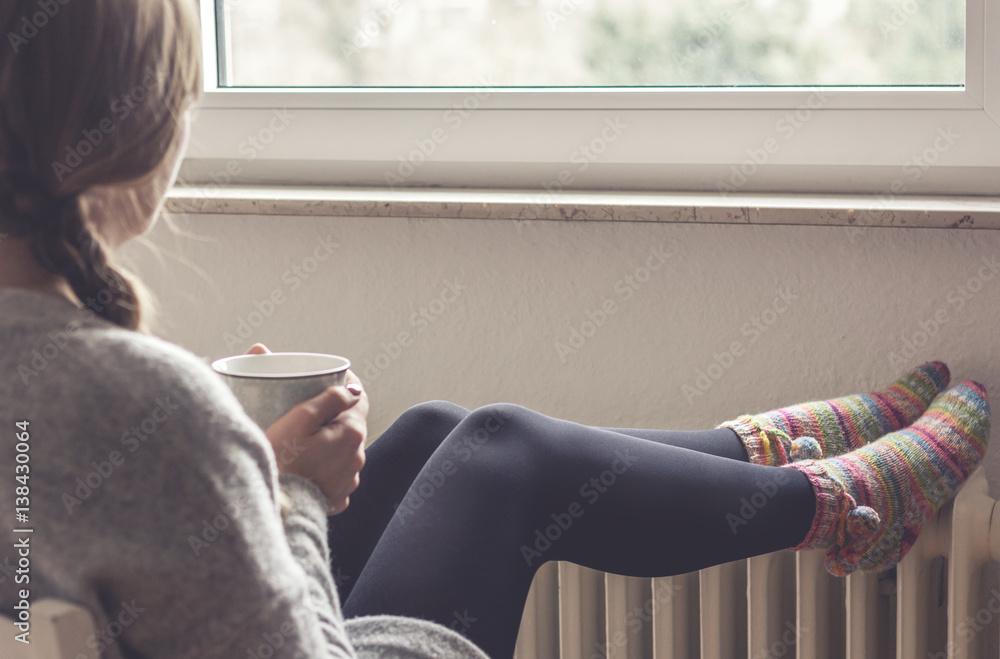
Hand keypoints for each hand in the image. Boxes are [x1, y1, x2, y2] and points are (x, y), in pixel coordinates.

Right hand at [248, 344, 368, 513]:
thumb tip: (351, 388)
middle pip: (351, 424)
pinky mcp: (337, 497)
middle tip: (307, 411)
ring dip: (330, 442)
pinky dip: (325, 466)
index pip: (360, 398)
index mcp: (353, 433)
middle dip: (334, 415)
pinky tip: (306, 466)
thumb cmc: (284, 460)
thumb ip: (330, 399)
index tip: (330, 379)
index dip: (346, 385)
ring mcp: (349, 479)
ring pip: (344, 450)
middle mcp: (358, 457)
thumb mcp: (302, 419)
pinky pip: (335, 473)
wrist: (278, 508)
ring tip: (302, 441)